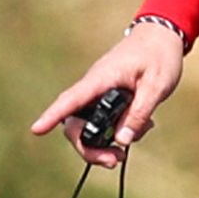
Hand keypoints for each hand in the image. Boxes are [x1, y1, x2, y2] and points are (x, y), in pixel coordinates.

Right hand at [30, 22, 186, 167]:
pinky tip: (142, 126)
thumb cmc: (159, 56)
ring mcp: (99, 95)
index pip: (71, 99)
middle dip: (90, 149)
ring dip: (105, 144)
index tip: (36, 130)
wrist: (162, 36)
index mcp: (101, 79)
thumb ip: (139, 113)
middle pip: (77, 125)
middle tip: (115, 161)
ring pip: (90, 128)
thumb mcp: (157, 85)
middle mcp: (94, 89)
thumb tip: (121, 141)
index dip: (52, 115)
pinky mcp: (108, 101)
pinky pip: (105, 123)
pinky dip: (119, 132)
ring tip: (130, 148)